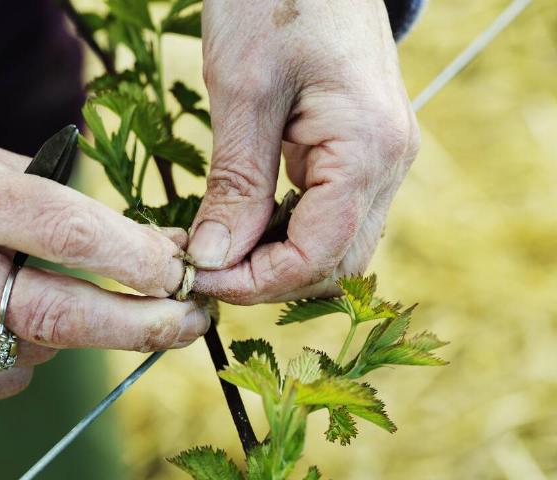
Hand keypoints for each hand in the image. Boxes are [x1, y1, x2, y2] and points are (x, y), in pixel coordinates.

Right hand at [0, 127, 208, 402]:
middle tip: (192, 323)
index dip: (137, 261)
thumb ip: (82, 212)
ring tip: (47, 291)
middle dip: (141, 326)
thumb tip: (166, 250)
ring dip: (69, 330)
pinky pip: (3, 377)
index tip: (188, 274)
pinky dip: (27, 354)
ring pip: (37, 349)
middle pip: (61, 316)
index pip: (70, 235)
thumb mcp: (3, 167)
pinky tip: (4, 318)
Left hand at [188, 0, 419, 303]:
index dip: (254, 282)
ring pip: (332, 245)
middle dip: (265, 279)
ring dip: (273, 260)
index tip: (197, 278)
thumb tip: (214, 259)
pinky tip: (239, 221)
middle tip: (201, 268)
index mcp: (367, 149)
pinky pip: (327, 214)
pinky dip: (282, 231)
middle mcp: (387, 163)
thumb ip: (235, 184)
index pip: (317, 257)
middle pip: (333, 263)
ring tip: (213, 248)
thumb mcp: (242, 92)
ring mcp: (378, 158)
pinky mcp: (358, 150)